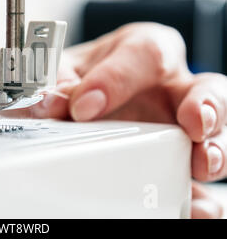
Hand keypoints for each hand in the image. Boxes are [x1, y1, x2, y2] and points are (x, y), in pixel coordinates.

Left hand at [29, 22, 226, 217]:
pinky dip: (201, 194)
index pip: (143, 54)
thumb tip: (49, 103)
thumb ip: (57, 85)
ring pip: (215, 132)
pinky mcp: (177, 159)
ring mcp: (178, 124)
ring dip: (215, 149)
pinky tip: (195, 206)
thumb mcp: (64, 72)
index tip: (84, 106)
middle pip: (206, 88)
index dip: (117, 78)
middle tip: (193, 123)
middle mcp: (170, 86)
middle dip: (205, 105)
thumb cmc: (82, 76)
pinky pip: (198, 178)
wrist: (83, 96)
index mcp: (141, 53)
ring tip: (203, 164)